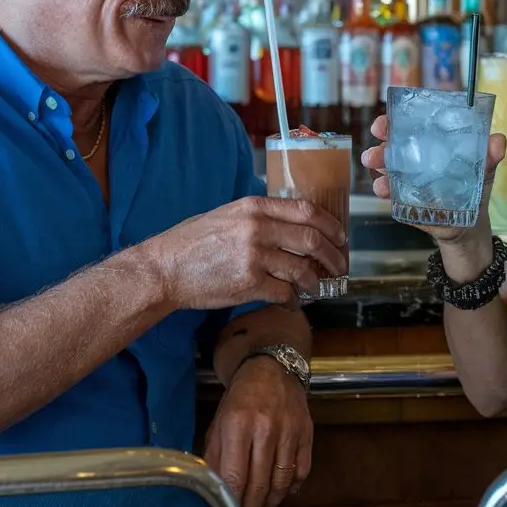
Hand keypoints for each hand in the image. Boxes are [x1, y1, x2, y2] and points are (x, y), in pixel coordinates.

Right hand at [149, 197, 346, 309]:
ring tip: (317, 288)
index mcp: (254, 206)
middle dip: (334, 257)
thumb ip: (261, 216)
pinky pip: (285, 292)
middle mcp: (258, 228)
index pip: (307, 210)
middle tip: (340, 268)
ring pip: (302, 270)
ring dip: (316, 282)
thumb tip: (295, 225)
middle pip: (312, 240)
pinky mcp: (249, 284)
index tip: (341, 237)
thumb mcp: (228, 214)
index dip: (331, 225)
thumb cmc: (193, 242)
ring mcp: (254, 256)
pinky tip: (294, 300)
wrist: (165, 268)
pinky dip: (295, 299)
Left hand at [205, 357, 312, 506]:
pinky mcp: (306, 432)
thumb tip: (212, 488)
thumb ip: (214, 456)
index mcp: (237, 424)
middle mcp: (265, 427)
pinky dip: (291, 486)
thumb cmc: (242, 398)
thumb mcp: (219, 422)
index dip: (233, 501)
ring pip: (281, 482)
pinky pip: (302, 471)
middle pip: (259, 484)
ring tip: (262, 504)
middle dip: (251, 506)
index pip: (235, 477)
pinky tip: (281, 489)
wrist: (273, 369)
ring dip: (271, 501)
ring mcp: (289, 430)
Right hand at [360, 115, 506, 243]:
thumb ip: (490, 155)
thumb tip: (498, 140)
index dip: (395, 120)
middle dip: (381, 139)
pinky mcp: (403, 200)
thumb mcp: (485, 168)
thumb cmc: (475, 187)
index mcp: (430, 143)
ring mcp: (405, 179)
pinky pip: (389, 193)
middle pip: (391, 143)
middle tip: (378, 137)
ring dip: (377, 163)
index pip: (409, 126)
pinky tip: (383, 188)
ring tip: (373, 162)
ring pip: (385, 167)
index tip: (387, 120)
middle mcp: (414, 158)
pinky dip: (384, 188)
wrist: (470, 224)